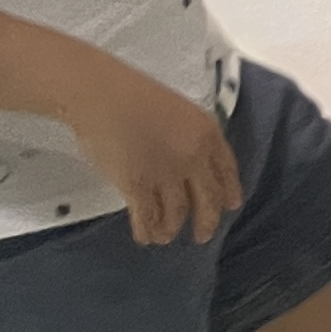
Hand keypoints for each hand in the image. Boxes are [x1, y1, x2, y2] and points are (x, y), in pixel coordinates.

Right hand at [67, 60, 239, 245]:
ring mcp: (166, 175)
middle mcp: (194, 159)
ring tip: (166, 236)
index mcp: (208, 135)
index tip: (229, 205)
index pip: (227, 171)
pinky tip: (145, 236)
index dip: (228, 191)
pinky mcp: (137, 186)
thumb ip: (190, 137)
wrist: (101, 95)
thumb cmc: (132, 94)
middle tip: (202, 235)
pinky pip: (148, 216)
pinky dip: (147, 230)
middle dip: (206, 222)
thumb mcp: (179, 110)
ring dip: (171, 228)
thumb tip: (188, 162)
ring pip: (177, 213)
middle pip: (208, 199)